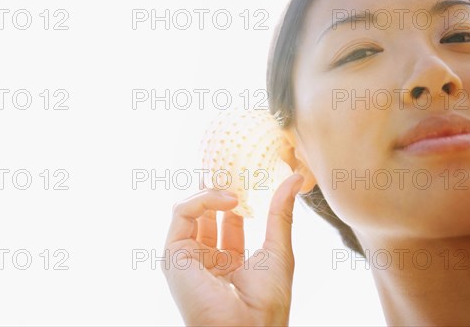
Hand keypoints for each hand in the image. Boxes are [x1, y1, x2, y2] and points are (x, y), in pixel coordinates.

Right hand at [162, 174, 304, 325]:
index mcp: (229, 264)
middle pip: (207, 215)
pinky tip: (228, 197)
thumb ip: (280, 212)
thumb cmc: (266, 302)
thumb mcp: (278, 249)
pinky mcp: (174, 254)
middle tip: (234, 168)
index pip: (230, 223)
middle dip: (219, 190)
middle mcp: (206, 261)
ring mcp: (188, 258)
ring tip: (232, 177)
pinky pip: (182, 213)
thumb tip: (295, 178)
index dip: (238, 199)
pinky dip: (202, 199)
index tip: (250, 177)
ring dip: (210, 190)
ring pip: (191, 210)